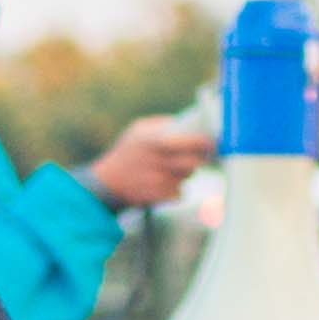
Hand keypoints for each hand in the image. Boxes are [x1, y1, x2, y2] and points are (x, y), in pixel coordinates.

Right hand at [86, 119, 211, 212]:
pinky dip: (175, 187)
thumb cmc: (126, 152)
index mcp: (154, 141)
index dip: (204, 142)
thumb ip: (163, 125)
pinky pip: (180, 191)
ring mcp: (160, 181)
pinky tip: (162, 182)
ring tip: (169, 167)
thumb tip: (189, 123)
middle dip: (198, 159)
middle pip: (194, 162)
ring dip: (184, 172)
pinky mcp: (161, 196)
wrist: (108, 182)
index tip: (210, 141)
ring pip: (188, 176)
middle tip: (195, 155)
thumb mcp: (139, 130)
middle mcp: (159, 162)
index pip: (191, 142)